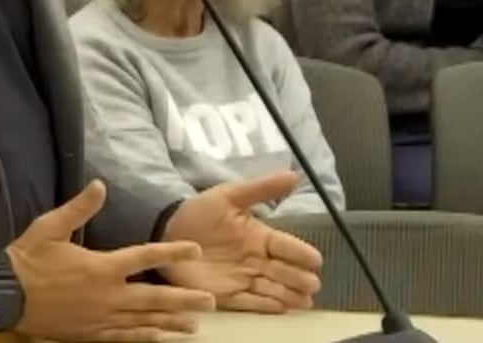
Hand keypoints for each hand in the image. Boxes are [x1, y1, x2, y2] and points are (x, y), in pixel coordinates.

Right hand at [9, 180, 215, 341]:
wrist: (5, 295)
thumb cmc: (29, 258)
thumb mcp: (50, 226)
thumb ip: (78, 208)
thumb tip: (100, 185)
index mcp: (102, 266)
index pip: (145, 257)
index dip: (172, 253)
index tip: (195, 250)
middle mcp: (108, 295)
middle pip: (154, 298)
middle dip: (184, 300)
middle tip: (211, 302)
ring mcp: (101, 317)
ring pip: (144, 321)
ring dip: (171, 323)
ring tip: (195, 326)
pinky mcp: (92, 333)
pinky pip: (125, 337)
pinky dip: (145, 338)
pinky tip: (160, 339)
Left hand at [160, 172, 322, 312]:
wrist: (167, 230)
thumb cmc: (199, 212)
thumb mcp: (229, 195)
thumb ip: (261, 188)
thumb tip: (294, 175)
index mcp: (259, 237)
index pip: (286, 246)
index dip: (301, 253)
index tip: (316, 260)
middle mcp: (256, 260)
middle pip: (284, 272)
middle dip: (300, 279)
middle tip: (312, 285)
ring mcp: (243, 278)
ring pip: (272, 289)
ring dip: (289, 295)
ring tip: (304, 301)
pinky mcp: (227, 294)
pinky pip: (250, 302)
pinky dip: (266, 305)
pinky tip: (281, 308)